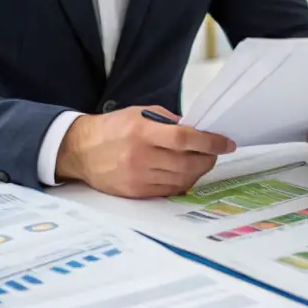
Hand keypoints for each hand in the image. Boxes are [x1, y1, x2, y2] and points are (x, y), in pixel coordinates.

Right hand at [55, 106, 235, 197]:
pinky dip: (183, 183)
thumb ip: (170, 122)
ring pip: (181, 179)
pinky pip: (169, 191)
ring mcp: (137, 177)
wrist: (80, 150)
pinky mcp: (135, 192)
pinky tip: (186, 174)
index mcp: (141, 132)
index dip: (210, 142)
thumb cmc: (113, 128)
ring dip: (198, 171)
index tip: (226, 142)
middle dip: (208, 159)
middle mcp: (139, 157)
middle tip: (216, 153)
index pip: (184, 139)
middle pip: (187, 163)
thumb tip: (199, 132)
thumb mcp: (140, 114)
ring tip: (201, 162)